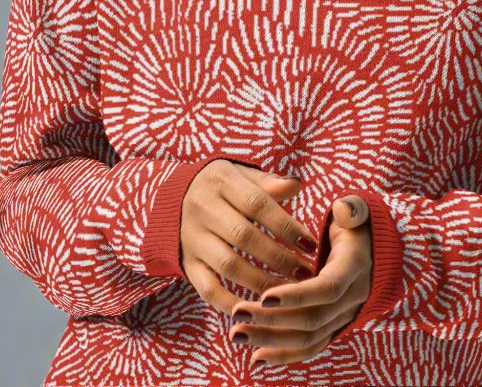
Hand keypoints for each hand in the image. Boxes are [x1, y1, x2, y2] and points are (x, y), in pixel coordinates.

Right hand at [180, 159, 320, 316]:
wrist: (170, 199)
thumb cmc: (220, 187)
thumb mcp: (240, 174)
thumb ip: (267, 182)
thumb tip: (297, 184)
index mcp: (221, 181)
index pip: (258, 204)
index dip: (286, 226)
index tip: (310, 244)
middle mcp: (203, 208)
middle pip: (245, 237)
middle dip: (279, 258)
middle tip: (306, 273)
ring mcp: (192, 238)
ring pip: (229, 265)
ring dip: (262, 282)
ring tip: (290, 291)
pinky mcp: (186, 263)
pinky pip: (207, 288)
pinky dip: (231, 302)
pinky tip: (256, 308)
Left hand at [227, 194, 372, 369]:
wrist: (374, 250)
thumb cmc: (357, 225)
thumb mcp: (357, 211)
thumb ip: (351, 208)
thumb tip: (342, 209)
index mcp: (354, 268)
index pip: (327, 289)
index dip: (297, 295)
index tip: (264, 296)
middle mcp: (351, 298)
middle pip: (312, 319)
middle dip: (273, 320)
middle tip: (237, 314)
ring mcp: (343, 316)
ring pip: (308, 338)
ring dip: (271, 340)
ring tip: (237, 334)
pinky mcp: (333, 327)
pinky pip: (310, 346)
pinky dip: (284, 355)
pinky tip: (255, 358)